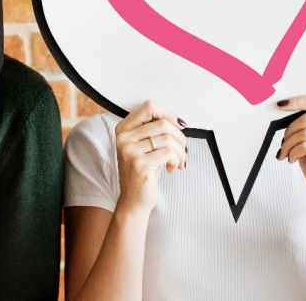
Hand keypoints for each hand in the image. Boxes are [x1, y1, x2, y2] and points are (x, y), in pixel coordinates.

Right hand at [114, 100, 187, 215]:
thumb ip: (155, 130)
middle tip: (181, 149)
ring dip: (180, 151)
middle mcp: (123, 137)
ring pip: (167, 138)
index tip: (177, 125)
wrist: (134, 200)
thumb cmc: (143, 171)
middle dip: (179, 137)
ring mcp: (129, 151)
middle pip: (162, 123)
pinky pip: (168, 153)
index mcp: (123, 128)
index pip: (149, 106)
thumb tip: (178, 121)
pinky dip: (177, 160)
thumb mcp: (145, 145)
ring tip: (178, 160)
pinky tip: (172, 168)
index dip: (167, 113)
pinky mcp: (139, 164)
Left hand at [277, 94, 305, 230]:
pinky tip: (291, 160)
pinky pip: (305, 146)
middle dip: (288, 131)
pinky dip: (293, 152)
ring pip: (304, 132)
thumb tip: (283, 110)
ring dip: (288, 144)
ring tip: (286, 153)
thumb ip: (304, 126)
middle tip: (283, 144)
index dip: (298, 100)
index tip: (280, 105)